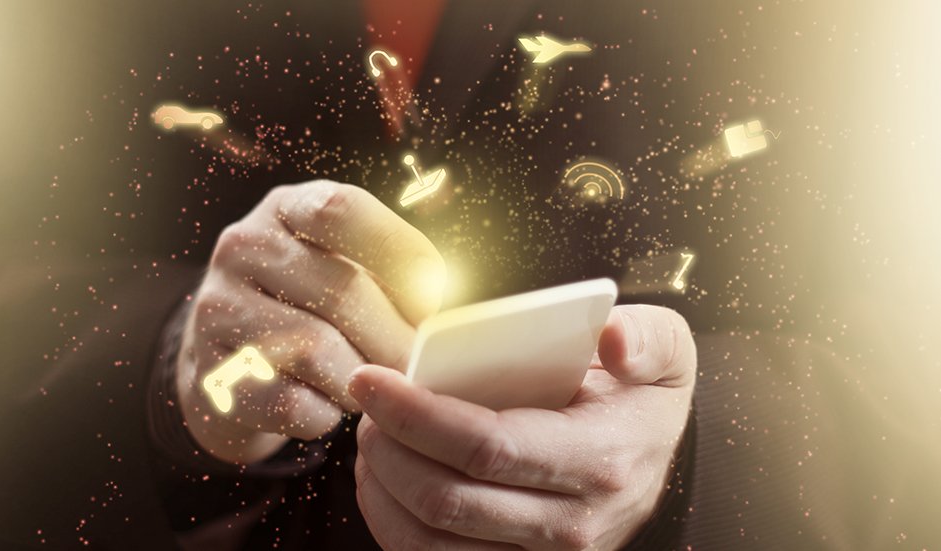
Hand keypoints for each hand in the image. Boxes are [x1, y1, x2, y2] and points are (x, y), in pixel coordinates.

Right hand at [176, 181, 445, 464]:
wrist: (226, 361)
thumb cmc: (310, 306)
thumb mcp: (343, 264)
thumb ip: (392, 272)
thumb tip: (440, 315)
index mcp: (286, 208)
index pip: (342, 210)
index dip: (400, 253)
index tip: (432, 299)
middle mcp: (243, 246)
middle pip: (342, 290)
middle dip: (395, 338)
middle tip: (419, 366)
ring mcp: (218, 309)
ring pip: (316, 350)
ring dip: (362, 379)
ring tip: (376, 386)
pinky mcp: (211, 375)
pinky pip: (291, 403)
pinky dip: (327, 414)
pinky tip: (331, 406)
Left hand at [350, 305, 695, 549]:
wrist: (654, 458)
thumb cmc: (642, 397)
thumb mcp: (667, 352)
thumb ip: (646, 337)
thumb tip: (611, 341)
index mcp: (599, 460)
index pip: (488, 446)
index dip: (417, 415)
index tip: (372, 378)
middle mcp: (571, 524)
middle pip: (447, 498)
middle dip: (387, 446)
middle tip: (366, 400)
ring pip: (430, 540)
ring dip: (381, 487)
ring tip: (370, 436)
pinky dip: (392, 523)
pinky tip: (383, 479)